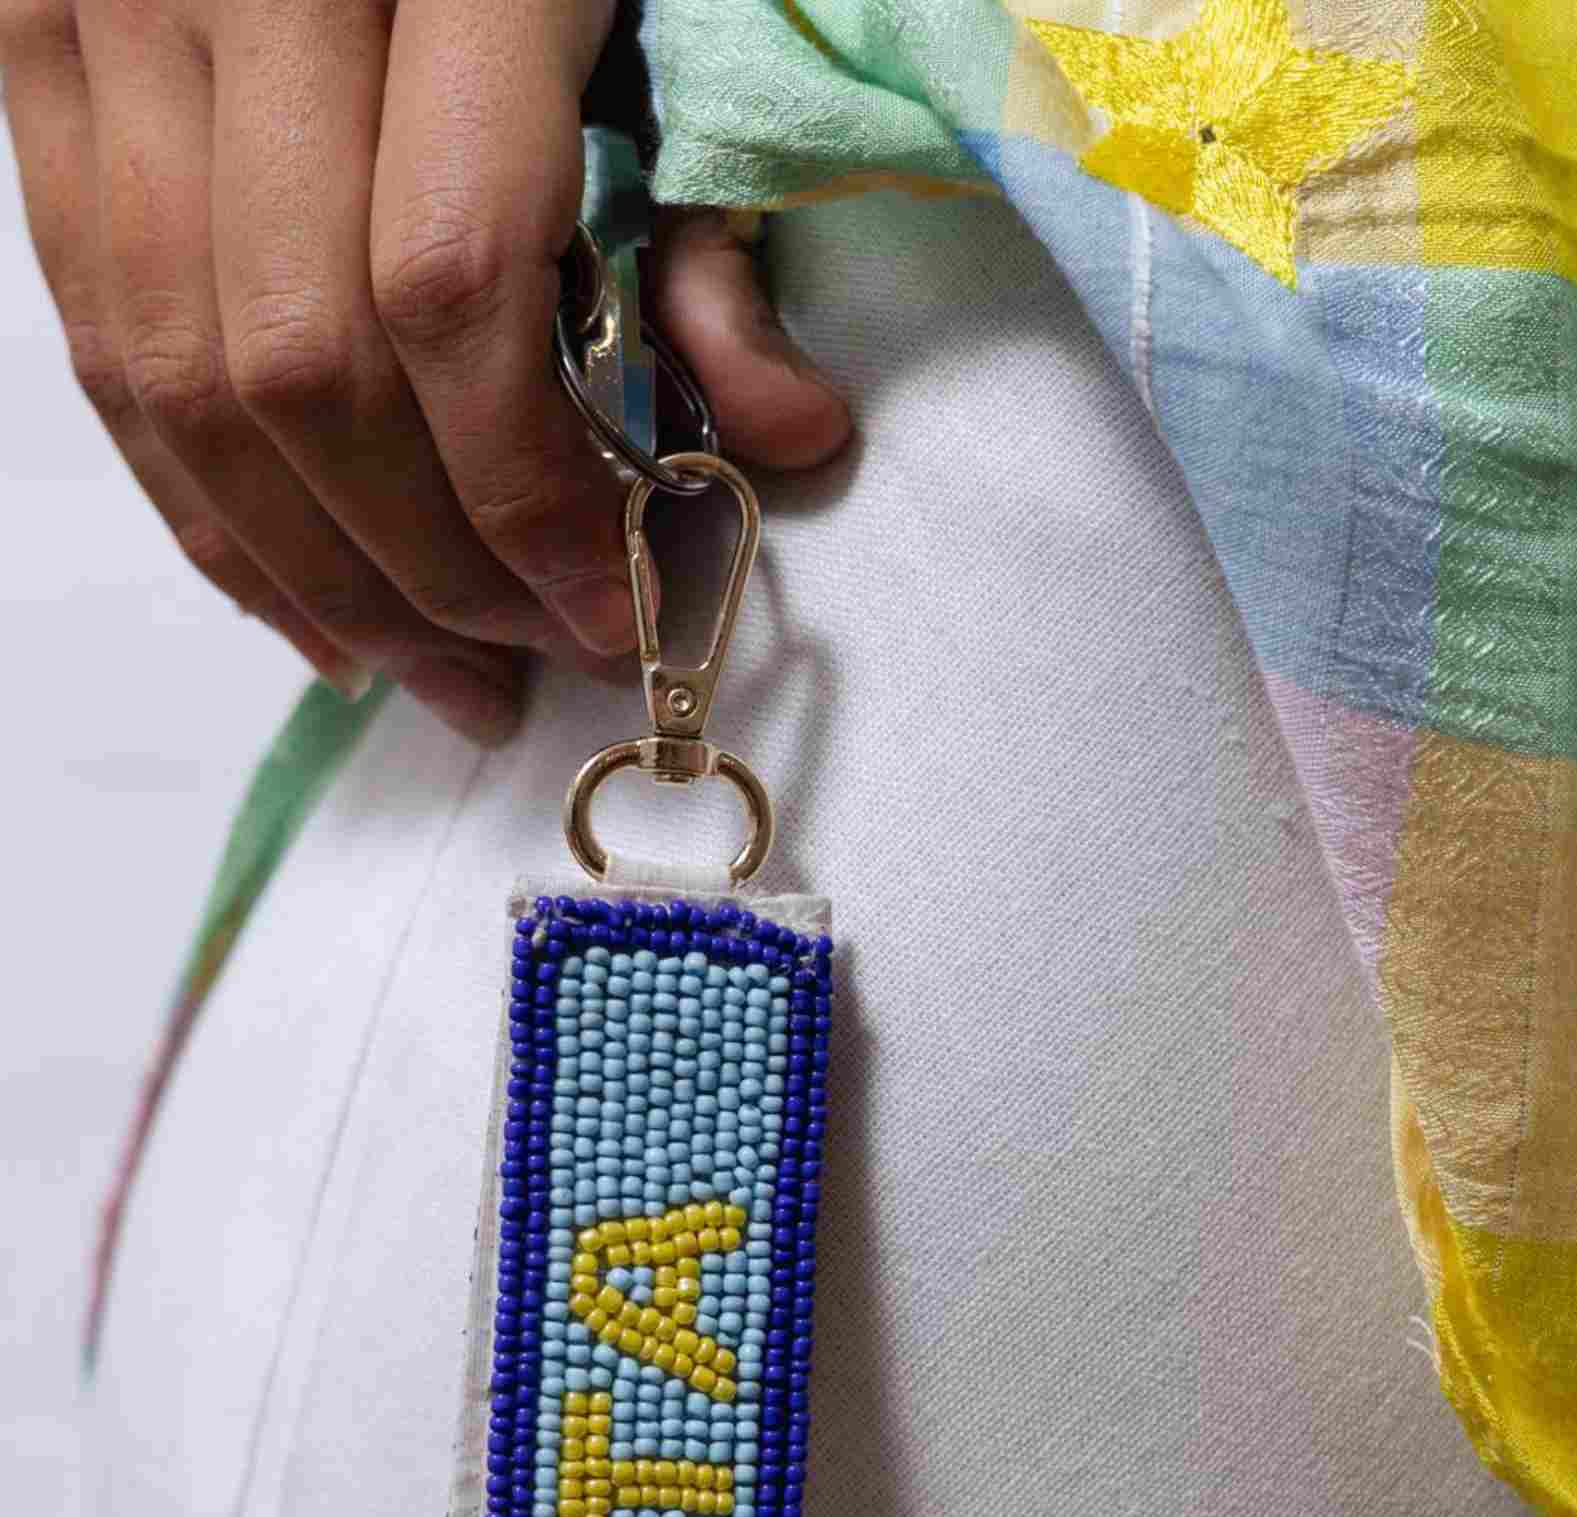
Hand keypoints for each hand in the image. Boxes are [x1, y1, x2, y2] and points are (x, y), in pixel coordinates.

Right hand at [1, 1, 850, 743]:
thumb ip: (710, 217)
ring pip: (175, 375)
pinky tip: (307, 601)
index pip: (446, 284)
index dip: (524, 490)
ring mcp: (104, 7)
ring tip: (430, 671)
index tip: (610, 603)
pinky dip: (197, 497)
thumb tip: (784, 445)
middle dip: (428, 564)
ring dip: (311, 571)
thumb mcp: (664, 0)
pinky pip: (95, 328)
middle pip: (301, 365)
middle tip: (529, 660)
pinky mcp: (33, 46)